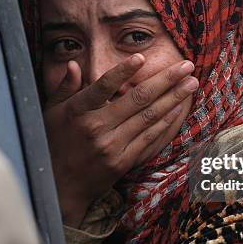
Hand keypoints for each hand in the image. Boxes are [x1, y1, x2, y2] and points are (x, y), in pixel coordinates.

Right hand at [43, 54, 197, 226]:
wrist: (59, 187)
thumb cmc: (54, 142)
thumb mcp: (51, 111)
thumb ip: (65, 86)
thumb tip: (76, 63)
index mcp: (78, 111)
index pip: (104, 85)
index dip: (123, 71)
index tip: (141, 57)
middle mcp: (97, 127)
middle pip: (138, 99)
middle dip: (166, 80)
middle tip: (186, 65)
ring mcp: (112, 146)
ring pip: (149, 117)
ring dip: (173, 98)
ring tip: (191, 83)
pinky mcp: (123, 161)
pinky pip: (149, 138)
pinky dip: (165, 122)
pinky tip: (178, 109)